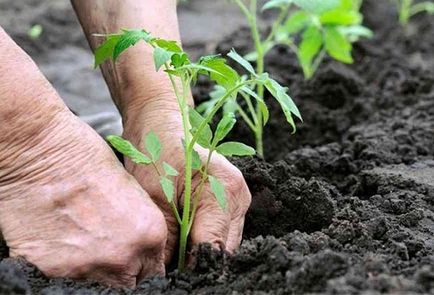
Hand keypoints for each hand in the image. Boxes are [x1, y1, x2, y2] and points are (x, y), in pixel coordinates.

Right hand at [0, 110, 166, 287]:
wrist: (41, 151)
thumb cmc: (87, 159)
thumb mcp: (132, 191)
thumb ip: (141, 228)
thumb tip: (140, 250)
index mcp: (150, 233)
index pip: (154, 272)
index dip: (142, 267)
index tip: (134, 264)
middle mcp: (123, 256)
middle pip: (129, 284)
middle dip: (122, 272)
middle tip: (107, 252)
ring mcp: (87, 267)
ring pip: (98, 286)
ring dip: (93, 271)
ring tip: (82, 243)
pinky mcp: (52, 270)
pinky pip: (64, 280)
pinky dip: (64, 267)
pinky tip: (61, 242)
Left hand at [123, 100, 251, 263]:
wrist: (161, 123)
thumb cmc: (155, 151)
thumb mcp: (154, 198)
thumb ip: (168, 240)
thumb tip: (168, 273)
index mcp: (225, 191)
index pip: (214, 248)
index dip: (193, 269)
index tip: (174, 279)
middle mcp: (239, 197)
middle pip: (224, 250)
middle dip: (198, 263)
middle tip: (171, 270)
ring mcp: (239, 200)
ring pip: (224, 244)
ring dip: (201, 253)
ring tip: (176, 255)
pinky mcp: (231, 202)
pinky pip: (221, 232)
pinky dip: (203, 240)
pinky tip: (185, 240)